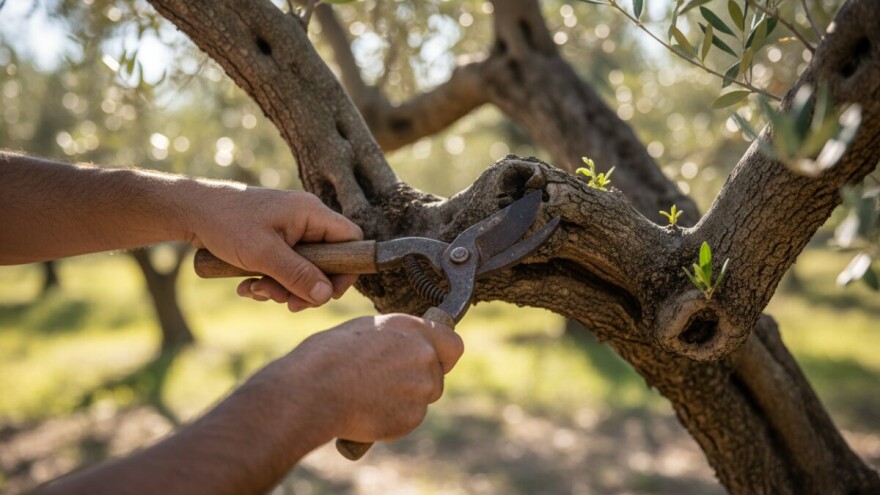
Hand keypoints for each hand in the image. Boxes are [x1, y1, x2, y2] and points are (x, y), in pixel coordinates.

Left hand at [186, 185, 362, 310]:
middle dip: (306, 287)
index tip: (328, 293)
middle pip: (327, 262)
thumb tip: (326, 296)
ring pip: (304, 270)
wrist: (190, 211)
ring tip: (256, 290)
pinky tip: (246, 286)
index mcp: (311, 213)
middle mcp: (305, 220)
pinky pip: (284, 268)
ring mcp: (289, 231)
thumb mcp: (264, 254)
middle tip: (287, 303)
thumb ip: (298, 275)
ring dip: (283, 288)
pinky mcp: (273, 241)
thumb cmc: (227, 223)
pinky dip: (270, 282)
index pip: (352, 240)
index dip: (347, 269)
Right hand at [254, 314, 464, 442]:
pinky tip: (367, 410)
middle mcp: (423, 356)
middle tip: (383, 383)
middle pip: (436, 375)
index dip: (442, 355)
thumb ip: (394, 339)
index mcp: (411, 328)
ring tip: (368, 395)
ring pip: (423, 398)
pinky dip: (393, 418)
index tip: (432, 361)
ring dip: (404, 400)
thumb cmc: (327, 357)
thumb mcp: (363, 331)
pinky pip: (409, 419)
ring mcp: (421, 388)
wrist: (313, 391)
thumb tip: (401, 346)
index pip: (453, 344)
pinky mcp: (412, 417)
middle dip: (417, 381)